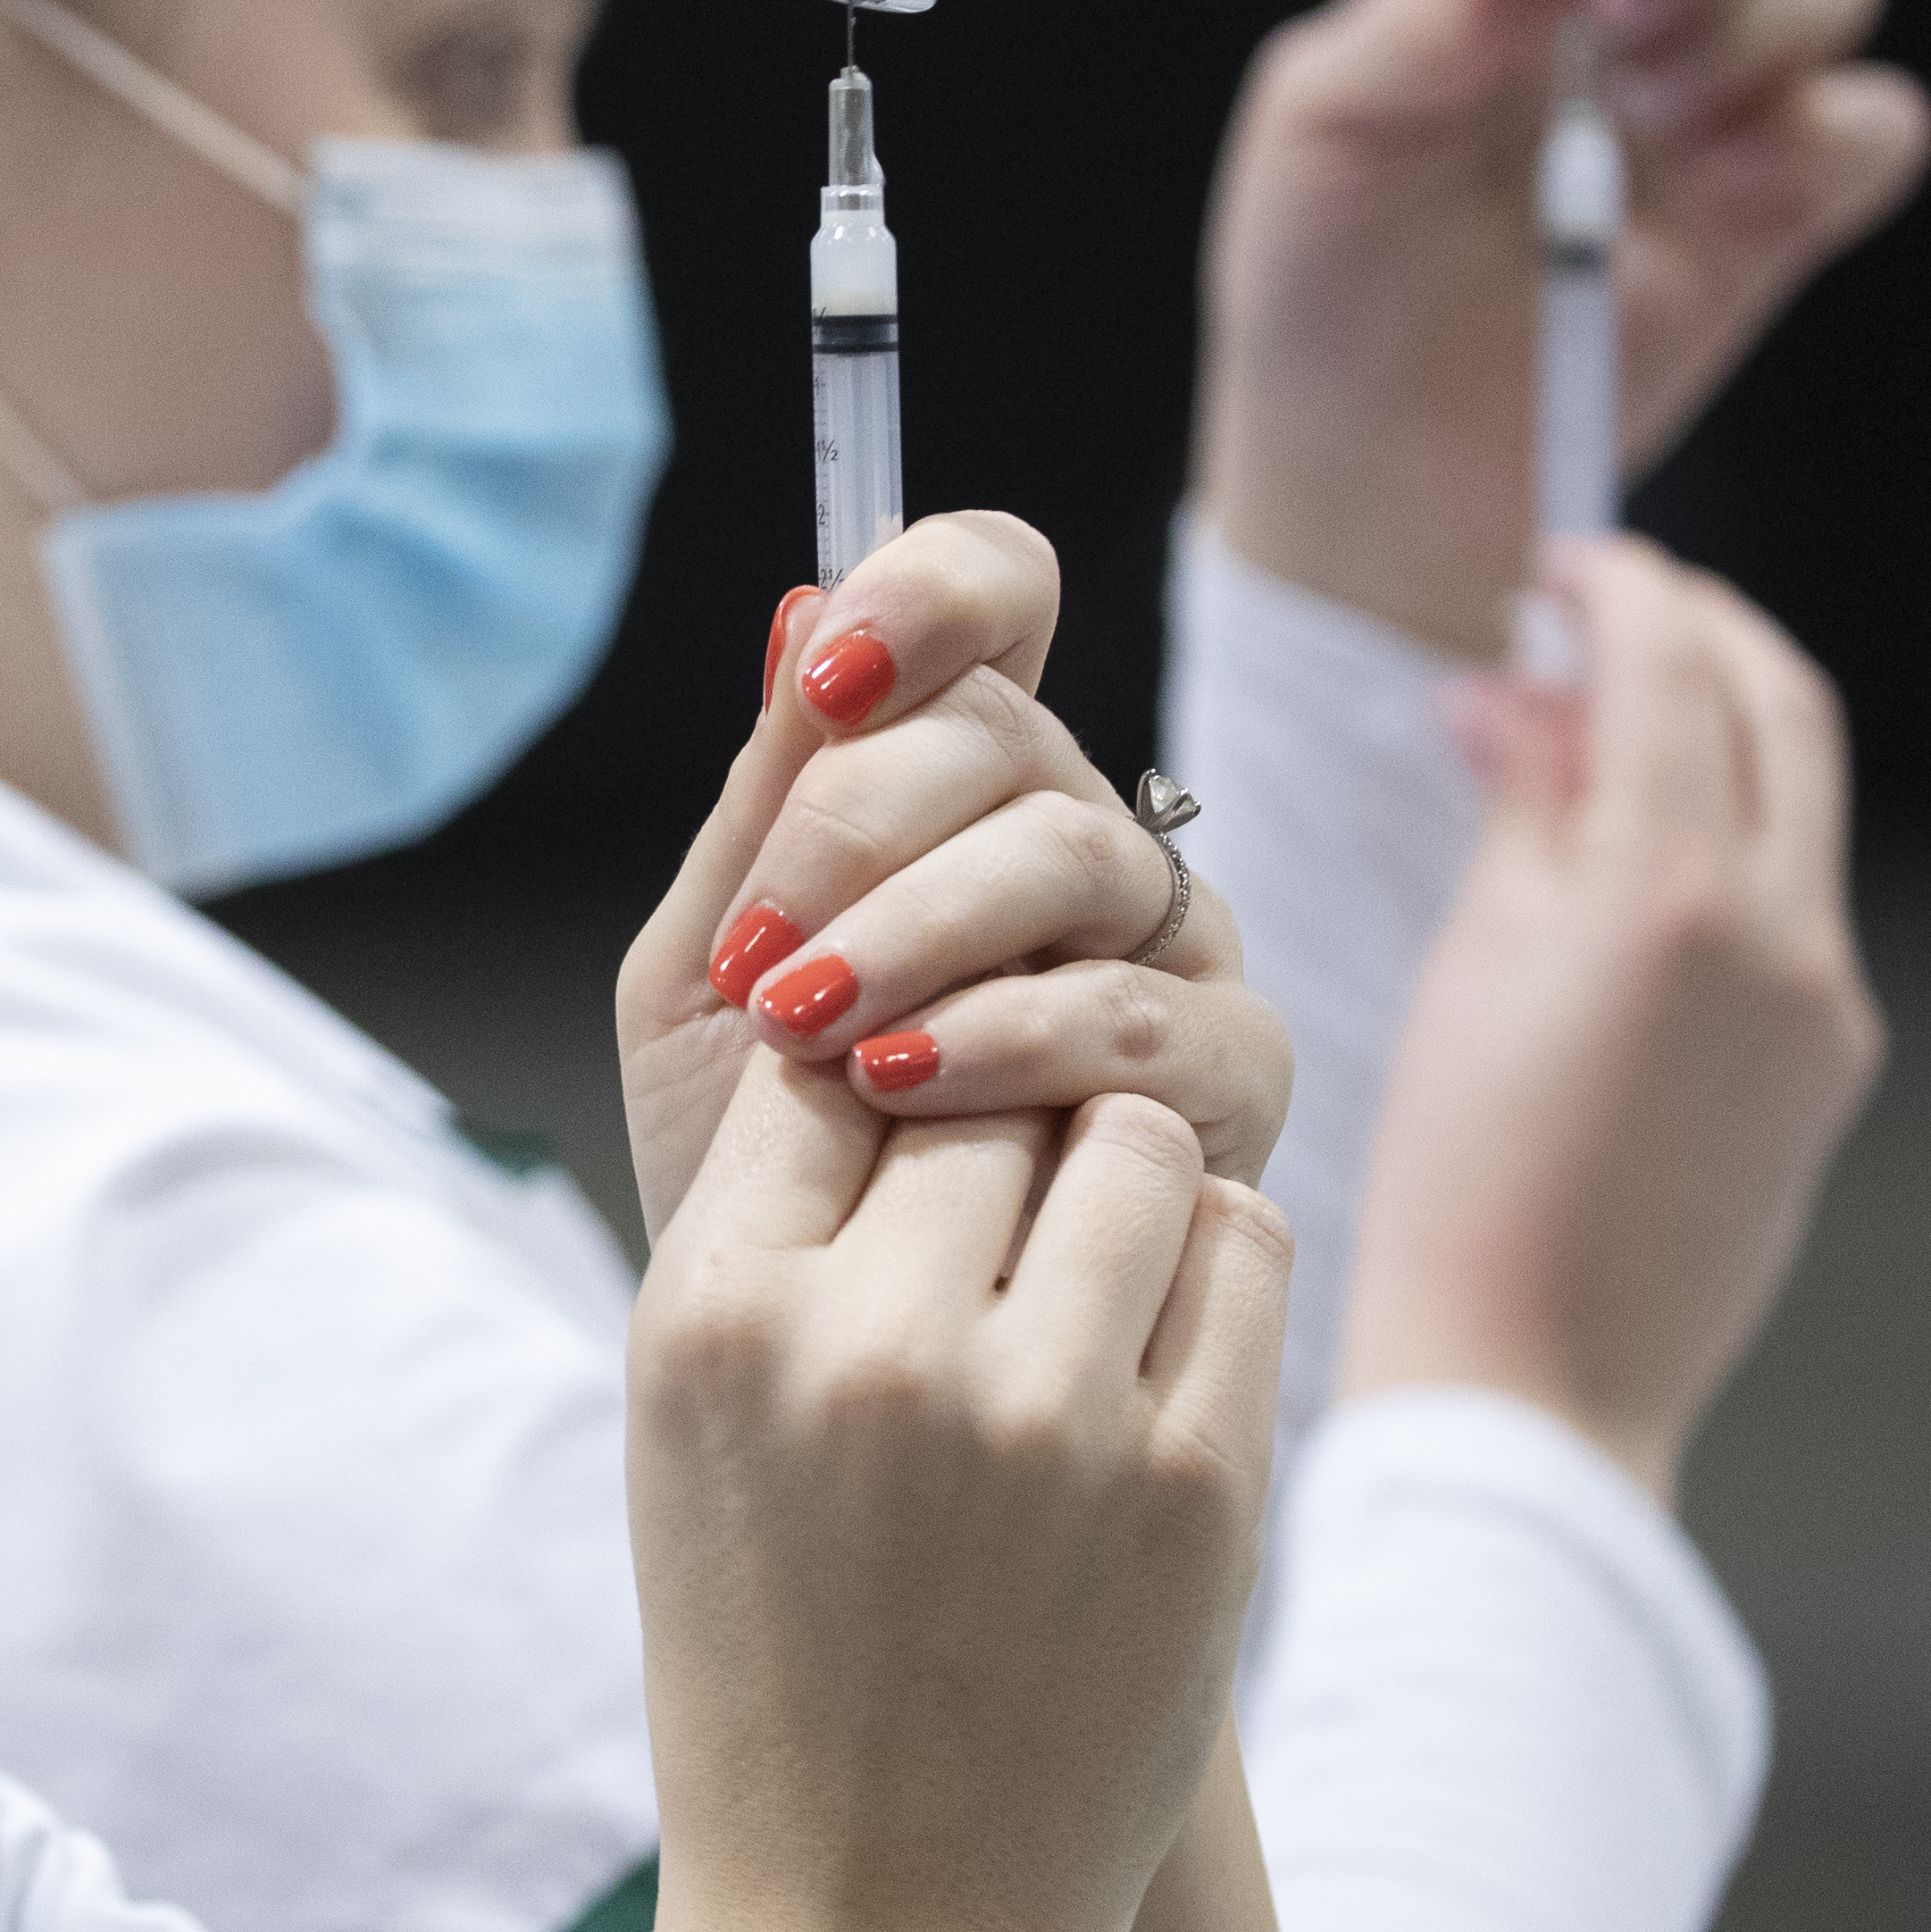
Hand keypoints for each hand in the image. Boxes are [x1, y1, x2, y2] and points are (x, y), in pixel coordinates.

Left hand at [620, 517, 1287, 1237]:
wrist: (797, 1339)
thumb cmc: (747, 1154)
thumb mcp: (704, 975)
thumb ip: (760, 806)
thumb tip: (803, 607)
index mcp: (957, 777)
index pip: (997, 591)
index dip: (931, 593)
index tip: (832, 679)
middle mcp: (1076, 832)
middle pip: (1009, 735)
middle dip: (857, 830)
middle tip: (755, 951)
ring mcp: (1166, 944)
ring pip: (1074, 856)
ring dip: (917, 934)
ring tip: (802, 1024)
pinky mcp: (1226, 1070)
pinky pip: (1140, 1013)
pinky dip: (1007, 1040)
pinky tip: (901, 1082)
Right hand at [620, 1062, 1290, 1931]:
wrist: (883, 1916)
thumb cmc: (774, 1648)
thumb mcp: (696, 1421)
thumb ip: (774, 1228)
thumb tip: (883, 1014)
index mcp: (717, 1319)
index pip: (817, 1060)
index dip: (865, 1071)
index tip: (890, 1122)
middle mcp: (872, 1346)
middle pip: (977, 1089)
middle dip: (994, 1130)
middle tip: (998, 1212)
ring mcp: (1044, 1415)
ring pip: (1130, 1139)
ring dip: (1119, 1173)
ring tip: (1084, 1264)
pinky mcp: (1196, 1480)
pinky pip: (1244, 1246)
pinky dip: (1210, 1258)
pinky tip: (1157, 1333)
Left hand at [1197, 0, 1930, 654]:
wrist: (1366, 469)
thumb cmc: (1321, 284)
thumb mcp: (1326, 123)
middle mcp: (1626, 12)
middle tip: (1628, 21)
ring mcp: (1713, 105)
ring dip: (1756, 30)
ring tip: (1643, 124)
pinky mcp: (1778, 213)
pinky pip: (1879, 124)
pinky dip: (1825, 137)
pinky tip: (1723, 195)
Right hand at [1337, 538, 1882, 1499]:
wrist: (1534, 1371)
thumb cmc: (1458, 1185)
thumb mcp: (1467, 965)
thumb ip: (1528, 811)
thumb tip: (1532, 702)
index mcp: (1679, 897)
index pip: (1674, 670)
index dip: (1617, 591)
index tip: (1560, 565)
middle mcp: (1786, 937)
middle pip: (1780, 712)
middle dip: (1694, 635)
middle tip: (1593, 612)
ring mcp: (1825, 1006)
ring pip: (1793, 805)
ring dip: (1703, 737)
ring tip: (1574, 747)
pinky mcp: (1825, 1065)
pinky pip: (1786, 905)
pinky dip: (1713, 843)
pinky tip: (1611, 875)